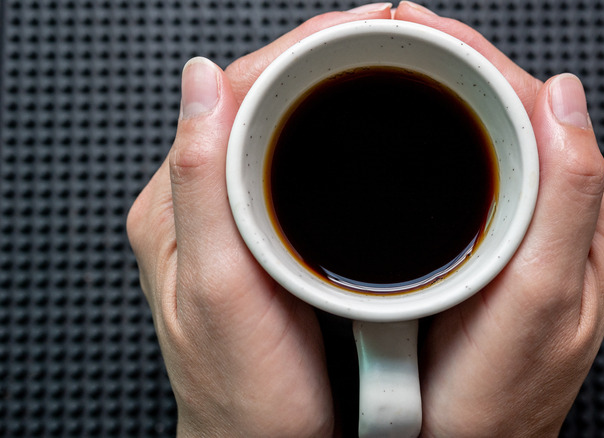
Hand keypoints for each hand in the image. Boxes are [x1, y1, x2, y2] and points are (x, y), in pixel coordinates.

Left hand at [126, 4, 392, 436]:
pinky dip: (336, 133)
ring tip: (390, 67)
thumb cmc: (245, 392)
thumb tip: (199, 76)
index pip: (232, 90)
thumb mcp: (221, 291)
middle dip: (325, 59)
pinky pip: (297, 162)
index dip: (298, 49)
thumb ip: (203, 183)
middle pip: (260, 100)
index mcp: (178, 203)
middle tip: (391, 39)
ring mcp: (236, 216)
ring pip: (283, 126)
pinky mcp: (267, 234)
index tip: (362, 29)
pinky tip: (371, 131)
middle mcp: (201, 201)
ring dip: (333, 89)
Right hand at [393, 2, 603, 436]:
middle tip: (393, 35)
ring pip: (496, 138)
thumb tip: (569, 96)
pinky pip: (480, 170)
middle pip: (518, 115)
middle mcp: (573, 219)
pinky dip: (445, 137)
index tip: (420, 28)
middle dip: (457, 67)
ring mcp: (537, 230)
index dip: (480, 60)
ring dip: (449, 95)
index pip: (542, 110)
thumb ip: (568, 196)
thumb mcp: (541, 298)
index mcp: (593, 222)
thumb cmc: (501, 392)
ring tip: (395, 64)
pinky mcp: (505, 244)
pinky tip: (411, 128)